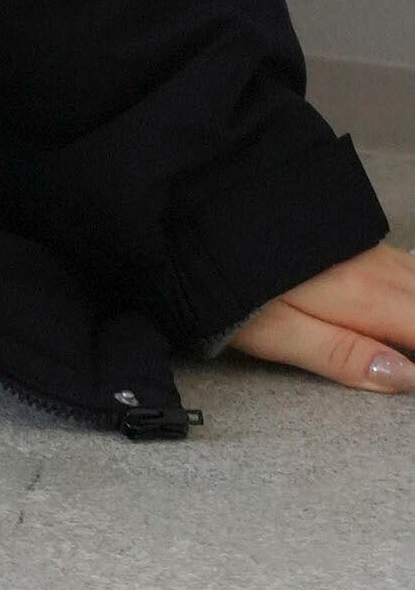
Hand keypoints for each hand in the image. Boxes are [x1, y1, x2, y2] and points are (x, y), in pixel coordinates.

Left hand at [224, 239, 414, 391]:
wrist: (196, 211)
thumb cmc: (230, 281)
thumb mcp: (277, 332)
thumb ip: (343, 356)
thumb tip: (406, 378)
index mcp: (359, 293)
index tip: (410, 375)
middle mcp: (370, 264)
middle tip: (404, 360)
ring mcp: (363, 245)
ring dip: (413, 308)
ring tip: (400, 342)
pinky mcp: (351, 235)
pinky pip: (402, 263)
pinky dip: (410, 288)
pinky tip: (401, 304)